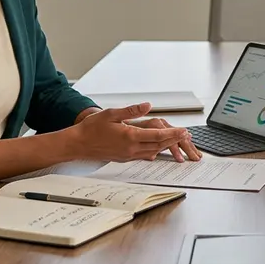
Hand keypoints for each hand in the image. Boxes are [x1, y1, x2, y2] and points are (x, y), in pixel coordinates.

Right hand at [70, 103, 190, 161]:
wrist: (79, 144)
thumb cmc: (92, 128)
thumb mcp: (111, 113)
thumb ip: (131, 110)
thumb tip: (147, 105)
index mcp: (130, 136)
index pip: (157, 136)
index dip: (173, 134)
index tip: (184, 131)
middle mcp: (131, 148)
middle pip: (159, 145)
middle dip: (174, 140)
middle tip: (186, 135)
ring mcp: (128, 155)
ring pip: (153, 151)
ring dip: (166, 146)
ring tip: (176, 140)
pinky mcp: (124, 158)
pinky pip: (144, 155)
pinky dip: (154, 151)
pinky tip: (158, 148)